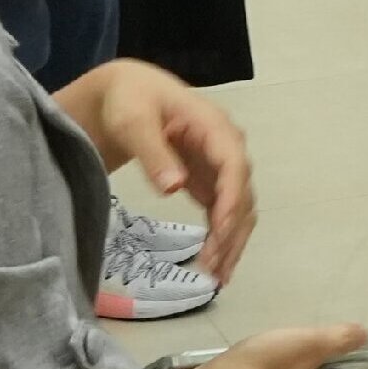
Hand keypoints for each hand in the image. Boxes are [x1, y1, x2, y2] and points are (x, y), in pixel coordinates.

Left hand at [54, 59, 258, 280]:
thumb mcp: (133, 121)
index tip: (221, 230)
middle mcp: (226, 147)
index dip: (231, 198)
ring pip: (239, 208)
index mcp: (213, 126)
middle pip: (242, 193)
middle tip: (214, 268)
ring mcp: (219, 166)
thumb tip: (174, 188)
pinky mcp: (209, 180)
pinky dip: (223, 237)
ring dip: (232, 241)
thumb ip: (153, 153)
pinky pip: (224, 212)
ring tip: (217, 275)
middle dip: (232, 232)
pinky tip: (216, 263)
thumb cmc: (129, 100)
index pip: (233, 165)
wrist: (125, 93)